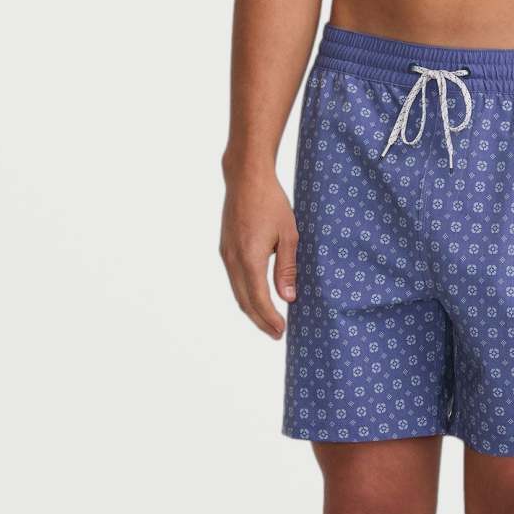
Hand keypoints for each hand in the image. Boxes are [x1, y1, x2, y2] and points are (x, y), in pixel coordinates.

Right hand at [219, 166, 297, 337]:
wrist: (246, 179)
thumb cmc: (271, 202)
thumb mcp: (288, 235)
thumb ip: (287, 269)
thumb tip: (288, 298)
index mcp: (250, 258)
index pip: (258, 299)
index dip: (270, 318)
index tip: (281, 331)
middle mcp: (233, 260)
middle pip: (244, 301)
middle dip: (260, 320)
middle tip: (276, 334)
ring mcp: (226, 254)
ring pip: (237, 291)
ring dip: (252, 309)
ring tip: (268, 322)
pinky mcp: (225, 249)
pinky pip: (234, 279)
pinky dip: (245, 294)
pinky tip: (257, 297)